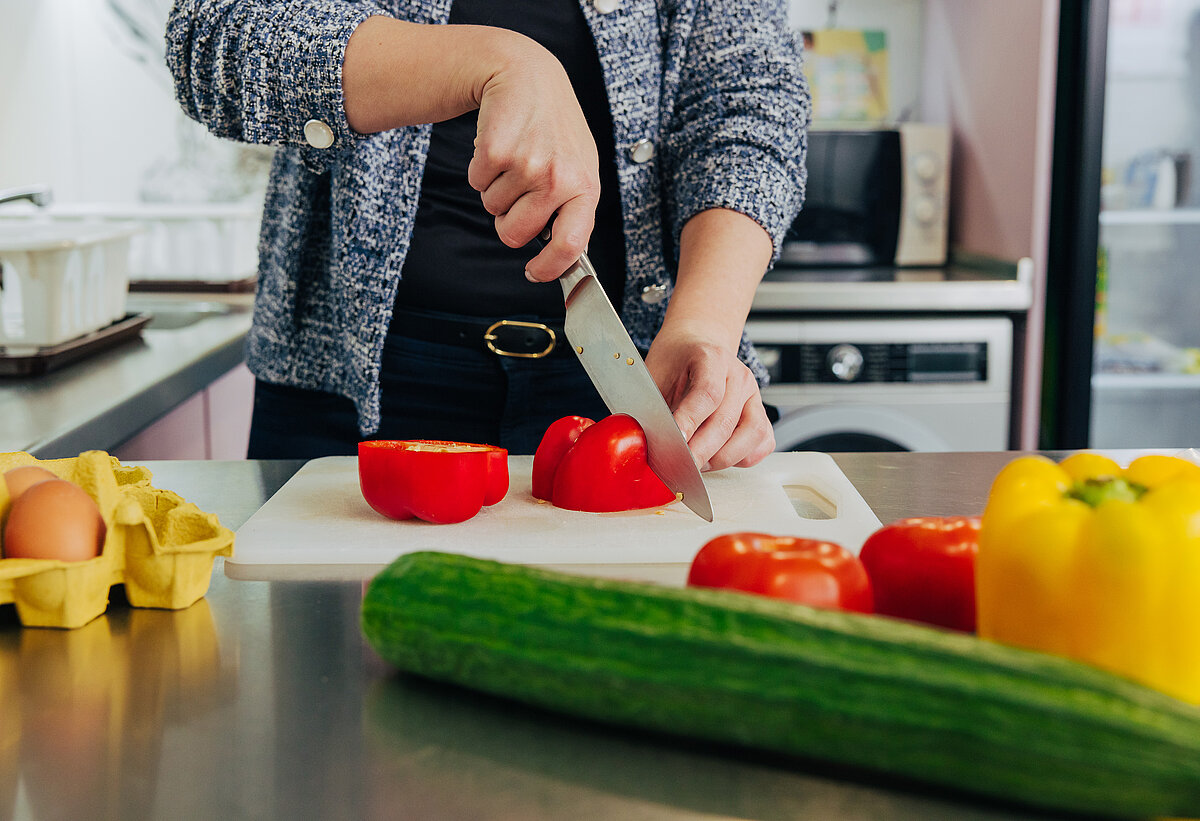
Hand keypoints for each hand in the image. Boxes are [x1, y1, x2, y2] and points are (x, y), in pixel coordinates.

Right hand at [468, 38, 599, 280]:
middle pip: (515, 234)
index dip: (549, 268)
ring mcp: (527, 165)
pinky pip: (476, 183)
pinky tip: (499, 146)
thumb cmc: (554, 126)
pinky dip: (480, 170)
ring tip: (514, 157)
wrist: (527, 75)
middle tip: (518, 191)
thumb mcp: (578, 164)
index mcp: (585, 186)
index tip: (534, 274)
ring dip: (496, 188)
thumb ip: (573, 208)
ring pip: (492, 208)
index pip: (570, 244)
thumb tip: (564, 256)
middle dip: (508, 221)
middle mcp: (558, 178)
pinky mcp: (496, 152)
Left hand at [645, 323, 774, 471]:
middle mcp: (738, 376)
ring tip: (698, 463)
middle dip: (700, 452)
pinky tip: (720, 457)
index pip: (707, 394)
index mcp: (711, 358)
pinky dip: (743, 457)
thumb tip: (644, 439)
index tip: (676, 443)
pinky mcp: (761, 412)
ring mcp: (753, 395)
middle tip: (679, 466)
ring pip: (751, 436)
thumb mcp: (656, 374)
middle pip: (726, 422)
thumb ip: (653, 404)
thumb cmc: (676, 361)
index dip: (691, 422)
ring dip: (722, 458)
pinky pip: (763, 442)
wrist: (698, 345)